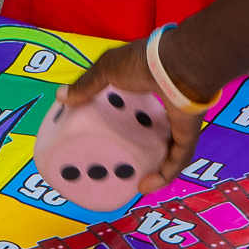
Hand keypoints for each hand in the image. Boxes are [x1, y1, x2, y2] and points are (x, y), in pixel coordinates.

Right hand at [58, 39, 212, 194]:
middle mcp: (167, 104)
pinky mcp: (187, 134)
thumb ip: (86, 85)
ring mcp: (179, 120)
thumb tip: (61, 97)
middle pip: (154, 132)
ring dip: (153, 169)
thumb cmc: (141, 62)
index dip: (127, 120)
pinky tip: (145, 187)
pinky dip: (163, 176)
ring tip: (133, 182)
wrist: (174, 65)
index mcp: (149, 86)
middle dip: (141, 149)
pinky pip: (177, 160)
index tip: (110, 132)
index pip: (139, 107)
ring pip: (169, 150)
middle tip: (121, 163)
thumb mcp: (106, 70)